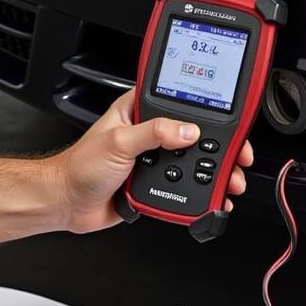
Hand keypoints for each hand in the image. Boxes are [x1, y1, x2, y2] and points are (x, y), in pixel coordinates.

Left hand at [47, 88, 252, 233]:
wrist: (67, 203)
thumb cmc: (80, 166)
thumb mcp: (118, 142)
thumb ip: (154, 133)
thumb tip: (188, 131)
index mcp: (138, 112)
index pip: (180, 101)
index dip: (207, 108)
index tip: (230, 117)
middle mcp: (149, 133)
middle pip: (194, 135)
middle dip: (220, 147)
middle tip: (238, 155)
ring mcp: (153, 159)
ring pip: (193, 162)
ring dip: (215, 172)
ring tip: (230, 180)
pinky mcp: (155, 183)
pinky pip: (185, 186)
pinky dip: (201, 193)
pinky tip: (214, 196)